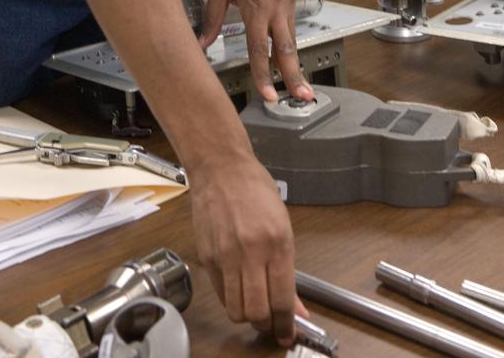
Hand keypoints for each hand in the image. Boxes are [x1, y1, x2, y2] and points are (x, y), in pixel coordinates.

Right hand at [189, 153, 307, 345]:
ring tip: (255, 309)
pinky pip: (220, 294)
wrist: (221, 169)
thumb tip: (296, 307)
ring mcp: (226, 256)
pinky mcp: (207, 258)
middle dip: (267, 325)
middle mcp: (251, 251)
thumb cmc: (256, 190)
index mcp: (277, 242)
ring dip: (248, 316)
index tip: (289, 333)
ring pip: (235, 310)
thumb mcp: (283, 226)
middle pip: (257, 312)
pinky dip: (231, 300)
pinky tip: (239, 291)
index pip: (282, 299)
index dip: (287, 325)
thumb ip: (288, 269)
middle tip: (272, 323)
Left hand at [199, 0, 311, 103]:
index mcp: (255, 8)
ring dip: (295, 62)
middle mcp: (275, 7)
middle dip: (295, 77)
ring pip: (292, 38)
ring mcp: (287, 0)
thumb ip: (212, 18)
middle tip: (303, 98)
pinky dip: (290, 39)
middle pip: (287, 50)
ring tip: (299, 83)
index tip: (269, 94)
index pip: (261, 50)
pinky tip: (287, 49)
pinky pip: (291, 22)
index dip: (264, 75)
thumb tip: (201, 42)